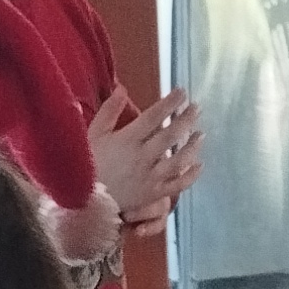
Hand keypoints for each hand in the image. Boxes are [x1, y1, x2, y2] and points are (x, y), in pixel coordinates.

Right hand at [90, 84, 204, 224]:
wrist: (87, 200)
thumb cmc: (89, 163)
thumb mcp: (94, 133)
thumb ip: (109, 110)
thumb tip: (122, 88)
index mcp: (127, 140)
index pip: (153, 117)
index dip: (170, 103)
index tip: (182, 92)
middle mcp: (142, 157)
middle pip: (171, 135)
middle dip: (186, 119)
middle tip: (197, 108)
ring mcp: (151, 177)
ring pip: (179, 160)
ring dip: (193, 146)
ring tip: (201, 134)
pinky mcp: (154, 194)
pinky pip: (178, 185)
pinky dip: (191, 176)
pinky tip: (199, 165)